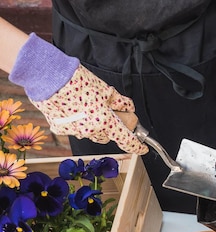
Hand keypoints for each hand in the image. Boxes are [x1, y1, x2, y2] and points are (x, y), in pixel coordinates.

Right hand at [30, 65, 148, 154]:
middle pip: (109, 135)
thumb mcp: (107, 90)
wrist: (49, 76)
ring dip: (96, 124)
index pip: (127, 140)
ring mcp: (76, 132)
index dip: (138, 146)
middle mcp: (92, 131)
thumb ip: (121, 103)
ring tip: (89, 105)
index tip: (143, 147)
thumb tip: (128, 108)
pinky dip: (79, 121)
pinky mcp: (62, 129)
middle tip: (110, 109)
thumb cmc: (78, 81)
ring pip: (93, 133)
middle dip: (113, 125)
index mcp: (106, 122)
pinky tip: (75, 107)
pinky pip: (77, 128)